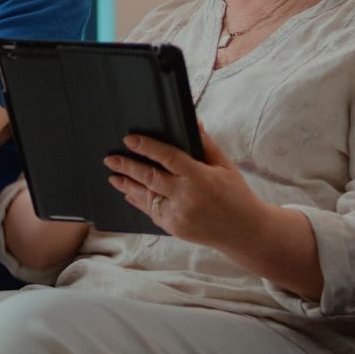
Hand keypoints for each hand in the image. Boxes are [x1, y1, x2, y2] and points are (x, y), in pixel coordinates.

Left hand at [105, 124, 266, 248]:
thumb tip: (193, 122)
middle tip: (111, 158)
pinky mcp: (175, 228)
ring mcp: (179, 215)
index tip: (130, 139)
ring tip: (113, 176)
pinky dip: (139, 201)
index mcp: (200, 177)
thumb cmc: (235, 194)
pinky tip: (129, 193)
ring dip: (128, 185)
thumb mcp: (225, 166)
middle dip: (128, 166)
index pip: (168, 157)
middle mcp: (187, 196)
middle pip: (150, 177)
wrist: (244, 231)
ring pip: (147, 197)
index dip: (147, 147)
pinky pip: (152, 212)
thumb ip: (206, 144)